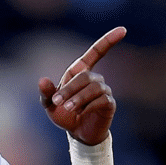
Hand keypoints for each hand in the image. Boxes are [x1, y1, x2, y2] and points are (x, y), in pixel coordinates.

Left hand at [39, 27, 125, 145]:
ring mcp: (104, 90)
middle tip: (58, 103)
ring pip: (93, 88)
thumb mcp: (50, 105)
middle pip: (85, 76)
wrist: (77, 134)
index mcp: (81, 72)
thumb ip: (46, 92)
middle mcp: (95, 78)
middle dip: (70, 89)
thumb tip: (42, 80)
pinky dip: (88, 106)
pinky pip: (102, 100)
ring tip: (68, 109)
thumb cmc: (64, 114)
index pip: (97, 52)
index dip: (109, 40)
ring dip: (78, 99)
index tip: (123, 30)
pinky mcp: (109, 104)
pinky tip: (81, 114)